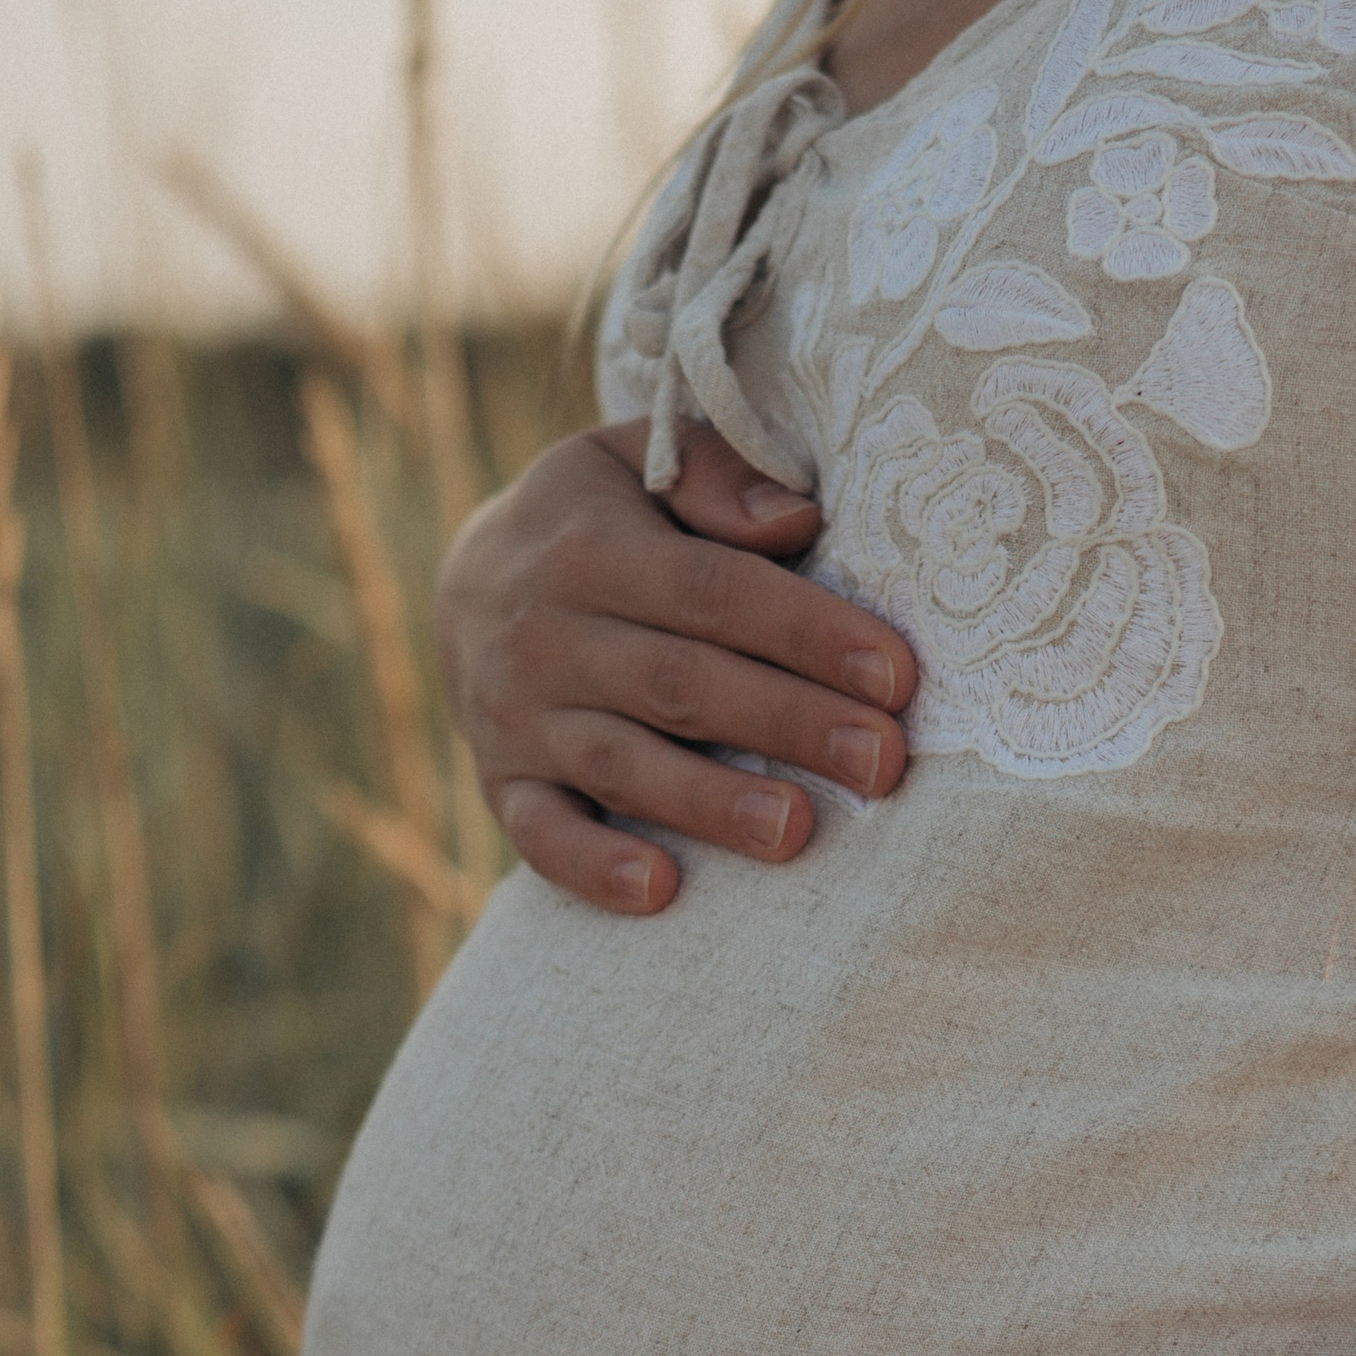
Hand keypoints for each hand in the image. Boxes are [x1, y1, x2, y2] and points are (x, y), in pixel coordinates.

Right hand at [434, 418, 915, 914]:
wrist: (461, 586)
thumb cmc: (592, 523)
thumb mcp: (636, 465)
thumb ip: (717, 479)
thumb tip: (796, 519)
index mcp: (592, 548)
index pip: (714, 592)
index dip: (806, 633)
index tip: (894, 676)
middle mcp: (547, 635)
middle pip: (682, 683)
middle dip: (788, 722)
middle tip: (881, 761)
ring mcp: (519, 718)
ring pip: (623, 763)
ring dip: (711, 802)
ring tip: (796, 831)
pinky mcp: (502, 785)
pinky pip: (541, 834)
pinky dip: (592, 866)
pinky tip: (658, 890)